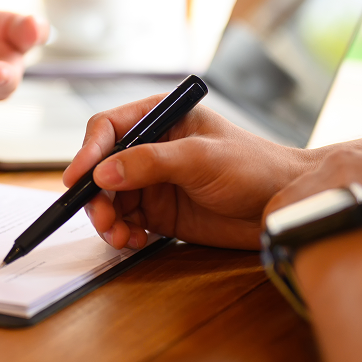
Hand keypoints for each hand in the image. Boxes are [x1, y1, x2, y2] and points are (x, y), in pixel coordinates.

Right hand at [63, 96, 311, 250]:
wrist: (283, 205)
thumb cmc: (254, 167)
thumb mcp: (200, 158)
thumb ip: (150, 162)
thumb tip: (104, 173)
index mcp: (159, 119)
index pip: (108, 129)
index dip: (88, 152)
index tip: (78, 178)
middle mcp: (150, 148)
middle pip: (101, 168)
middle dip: (96, 195)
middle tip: (103, 219)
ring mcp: (152, 181)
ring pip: (109, 198)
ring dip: (107, 219)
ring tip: (120, 236)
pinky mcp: (158, 211)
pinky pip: (125, 221)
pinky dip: (122, 233)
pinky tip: (134, 241)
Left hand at [264, 144, 361, 274]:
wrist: (357, 255)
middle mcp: (350, 157)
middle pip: (355, 183)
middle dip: (360, 207)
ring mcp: (314, 174)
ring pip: (321, 196)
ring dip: (327, 218)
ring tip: (338, 248)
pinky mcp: (285, 196)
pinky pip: (290, 214)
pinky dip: (298, 232)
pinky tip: (310, 251)